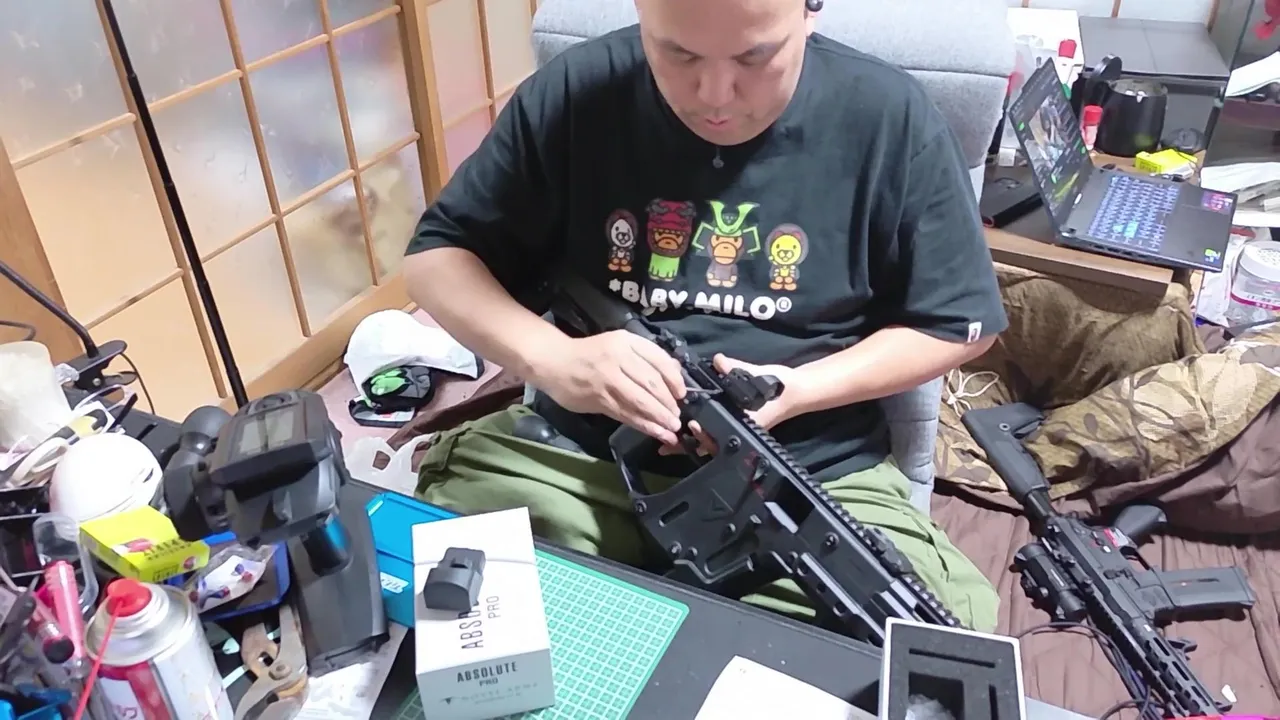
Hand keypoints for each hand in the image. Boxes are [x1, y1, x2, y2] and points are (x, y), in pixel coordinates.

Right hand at [527, 331, 685, 443]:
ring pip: (640, 401)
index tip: (681, 394)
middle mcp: (618, 359)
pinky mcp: (600, 400)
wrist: (554, 362)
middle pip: (652, 383)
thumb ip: (645, 356)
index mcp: (626, 342)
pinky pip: (627, 415)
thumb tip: (675, 371)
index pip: (658, 360)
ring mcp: (608, 380)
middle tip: (678, 416)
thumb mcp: (619, 344)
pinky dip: (644, 426)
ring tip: (672, 429)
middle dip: (668, 403)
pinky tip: (657, 433)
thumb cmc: (590, 354)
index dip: (674, 379)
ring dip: (659, 417)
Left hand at [660, 354, 805, 455]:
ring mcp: (735, 431)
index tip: (692, 425)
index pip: (720, 436)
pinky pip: (713, 435)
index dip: (704, 434)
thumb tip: (718, 360)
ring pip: (710, 443)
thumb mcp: (758, 375)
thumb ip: (737, 368)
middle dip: (690, 444)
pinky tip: (683, 431)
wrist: (793, 391)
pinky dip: (699, 435)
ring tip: (669, 443)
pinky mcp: (732, 425)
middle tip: (669, 441)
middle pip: (710, 445)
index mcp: (744, 425)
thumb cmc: (777, 387)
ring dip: (691, 442)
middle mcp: (738, 432)